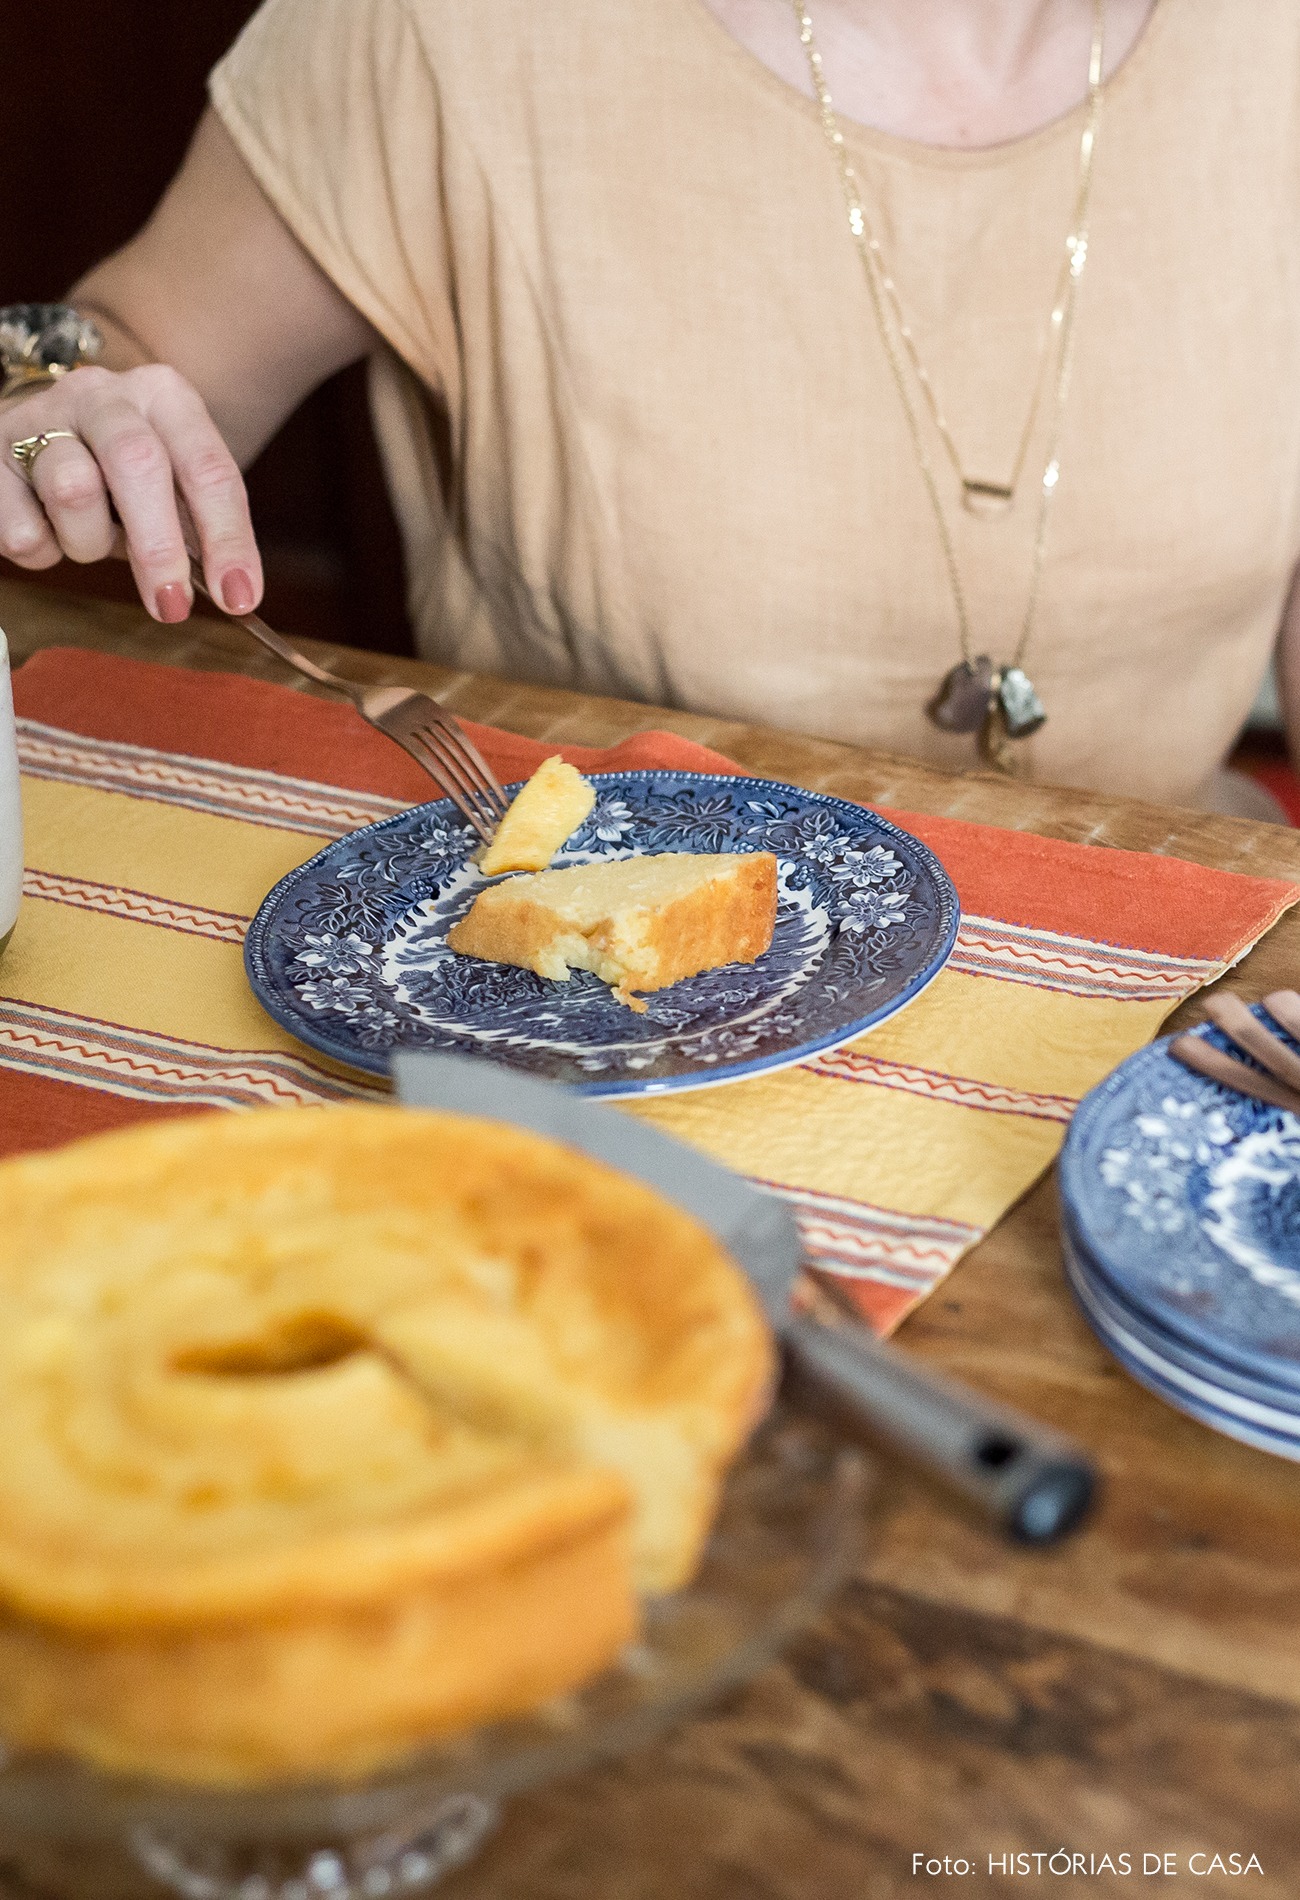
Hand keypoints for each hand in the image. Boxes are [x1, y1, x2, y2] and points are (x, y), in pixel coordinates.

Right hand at [0, 362, 261, 621]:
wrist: (46, 432)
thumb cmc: (122, 475)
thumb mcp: (173, 487)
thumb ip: (199, 528)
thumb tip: (231, 592)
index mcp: (164, 397)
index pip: (207, 467)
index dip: (226, 537)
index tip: (238, 597)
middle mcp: (103, 393)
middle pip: (138, 463)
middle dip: (159, 547)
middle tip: (171, 605)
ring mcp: (42, 414)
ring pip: (72, 489)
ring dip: (88, 541)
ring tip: (88, 539)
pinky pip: (21, 526)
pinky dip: (42, 549)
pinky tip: (46, 533)